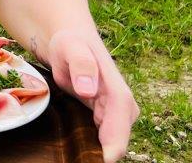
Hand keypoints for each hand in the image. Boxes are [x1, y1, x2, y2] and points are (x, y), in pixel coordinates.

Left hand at [46, 28, 139, 162]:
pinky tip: (69, 148)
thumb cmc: (71, 43)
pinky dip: (87, 148)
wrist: (72, 41)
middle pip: (113, 148)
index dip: (105, 156)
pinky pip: (99, 142)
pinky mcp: (106, 120)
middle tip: (70, 158)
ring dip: (90, 154)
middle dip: (94, 158)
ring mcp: (116, 117)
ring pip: (107, 147)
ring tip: (68, 154)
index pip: (118, 138)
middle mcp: (123, 111)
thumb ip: (82, 65)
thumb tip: (89, 90)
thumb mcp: (71, 47)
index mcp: (119, 97)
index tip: (87, 162)